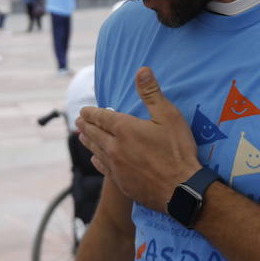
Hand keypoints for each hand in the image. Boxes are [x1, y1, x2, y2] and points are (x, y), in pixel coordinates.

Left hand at [76, 67, 200, 211]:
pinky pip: (102, 168)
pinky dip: (96, 160)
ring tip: (81, 137)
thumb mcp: (169, 117)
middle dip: (85, 126)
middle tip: (78, 122)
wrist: (181, 190)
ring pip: (96, 151)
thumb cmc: (178, 151)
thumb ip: (152, 93)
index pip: (102, 117)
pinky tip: (95, 159)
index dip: (91, 113)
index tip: (83, 111)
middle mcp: (114, 147)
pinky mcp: (121, 182)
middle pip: (94, 134)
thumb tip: (141, 70)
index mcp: (124, 129)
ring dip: (87, 142)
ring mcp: (116, 166)